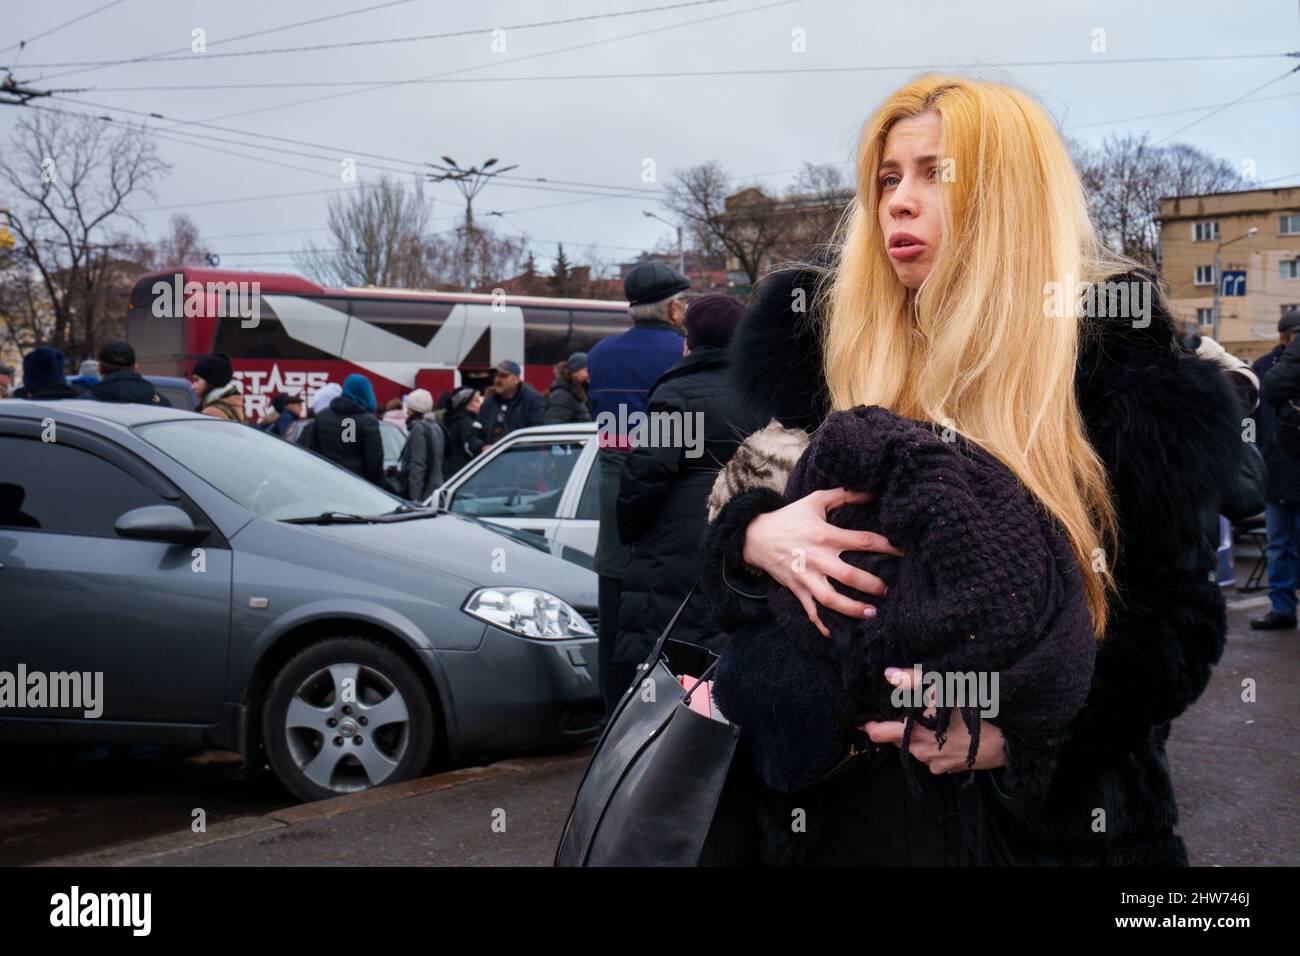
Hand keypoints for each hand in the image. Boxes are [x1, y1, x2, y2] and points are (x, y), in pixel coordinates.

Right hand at [741, 487, 901, 637]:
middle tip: (888, 590)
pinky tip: (836, 634)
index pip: (862, 541)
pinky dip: (822, 624)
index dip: (886, 546)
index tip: (903, 552)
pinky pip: (811, 611)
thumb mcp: (814, 500)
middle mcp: (817, 558)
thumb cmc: (789, 517)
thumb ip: (843, 495)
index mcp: (824, 535)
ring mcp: (806, 576)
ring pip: (831, 598)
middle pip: (849, 575)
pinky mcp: (797, 589)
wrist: (755, 536)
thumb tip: (870, 492)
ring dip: (852, 608)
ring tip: (872, 613)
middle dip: (872, 585)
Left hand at [861, 666, 1006, 771]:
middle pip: (899, 740)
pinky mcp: (951, 770)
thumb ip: (913, 680)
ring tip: (934, 720)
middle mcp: (921, 753)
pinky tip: (948, 733)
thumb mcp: (945, 688)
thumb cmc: (976, 710)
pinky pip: (934, 757)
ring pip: (917, 748)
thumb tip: (888, 674)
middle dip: (900, 727)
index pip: (879, 733)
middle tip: (912, 710)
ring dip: (920, 736)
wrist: (1009, 739)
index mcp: (914, 733)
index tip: (865, 718)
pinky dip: (935, 746)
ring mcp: (936, 764)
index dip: (870, 725)